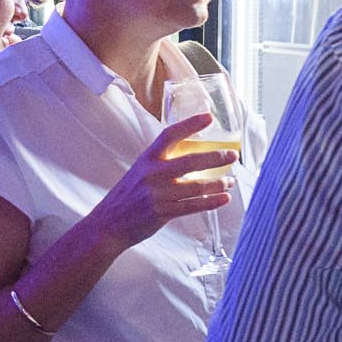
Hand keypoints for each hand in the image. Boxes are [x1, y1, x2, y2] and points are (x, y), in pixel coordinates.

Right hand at [84, 115, 233, 252]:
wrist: (109, 223)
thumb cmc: (129, 195)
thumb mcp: (140, 171)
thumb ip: (162, 162)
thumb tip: (193, 155)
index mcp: (147, 158)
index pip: (170, 135)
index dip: (190, 124)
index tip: (209, 117)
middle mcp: (152, 173)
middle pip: (190, 161)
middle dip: (216, 157)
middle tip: (232, 155)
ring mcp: (157, 194)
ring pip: (197, 186)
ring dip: (219, 183)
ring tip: (230, 181)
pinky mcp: (162, 213)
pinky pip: (193, 206)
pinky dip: (212, 202)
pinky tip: (224, 198)